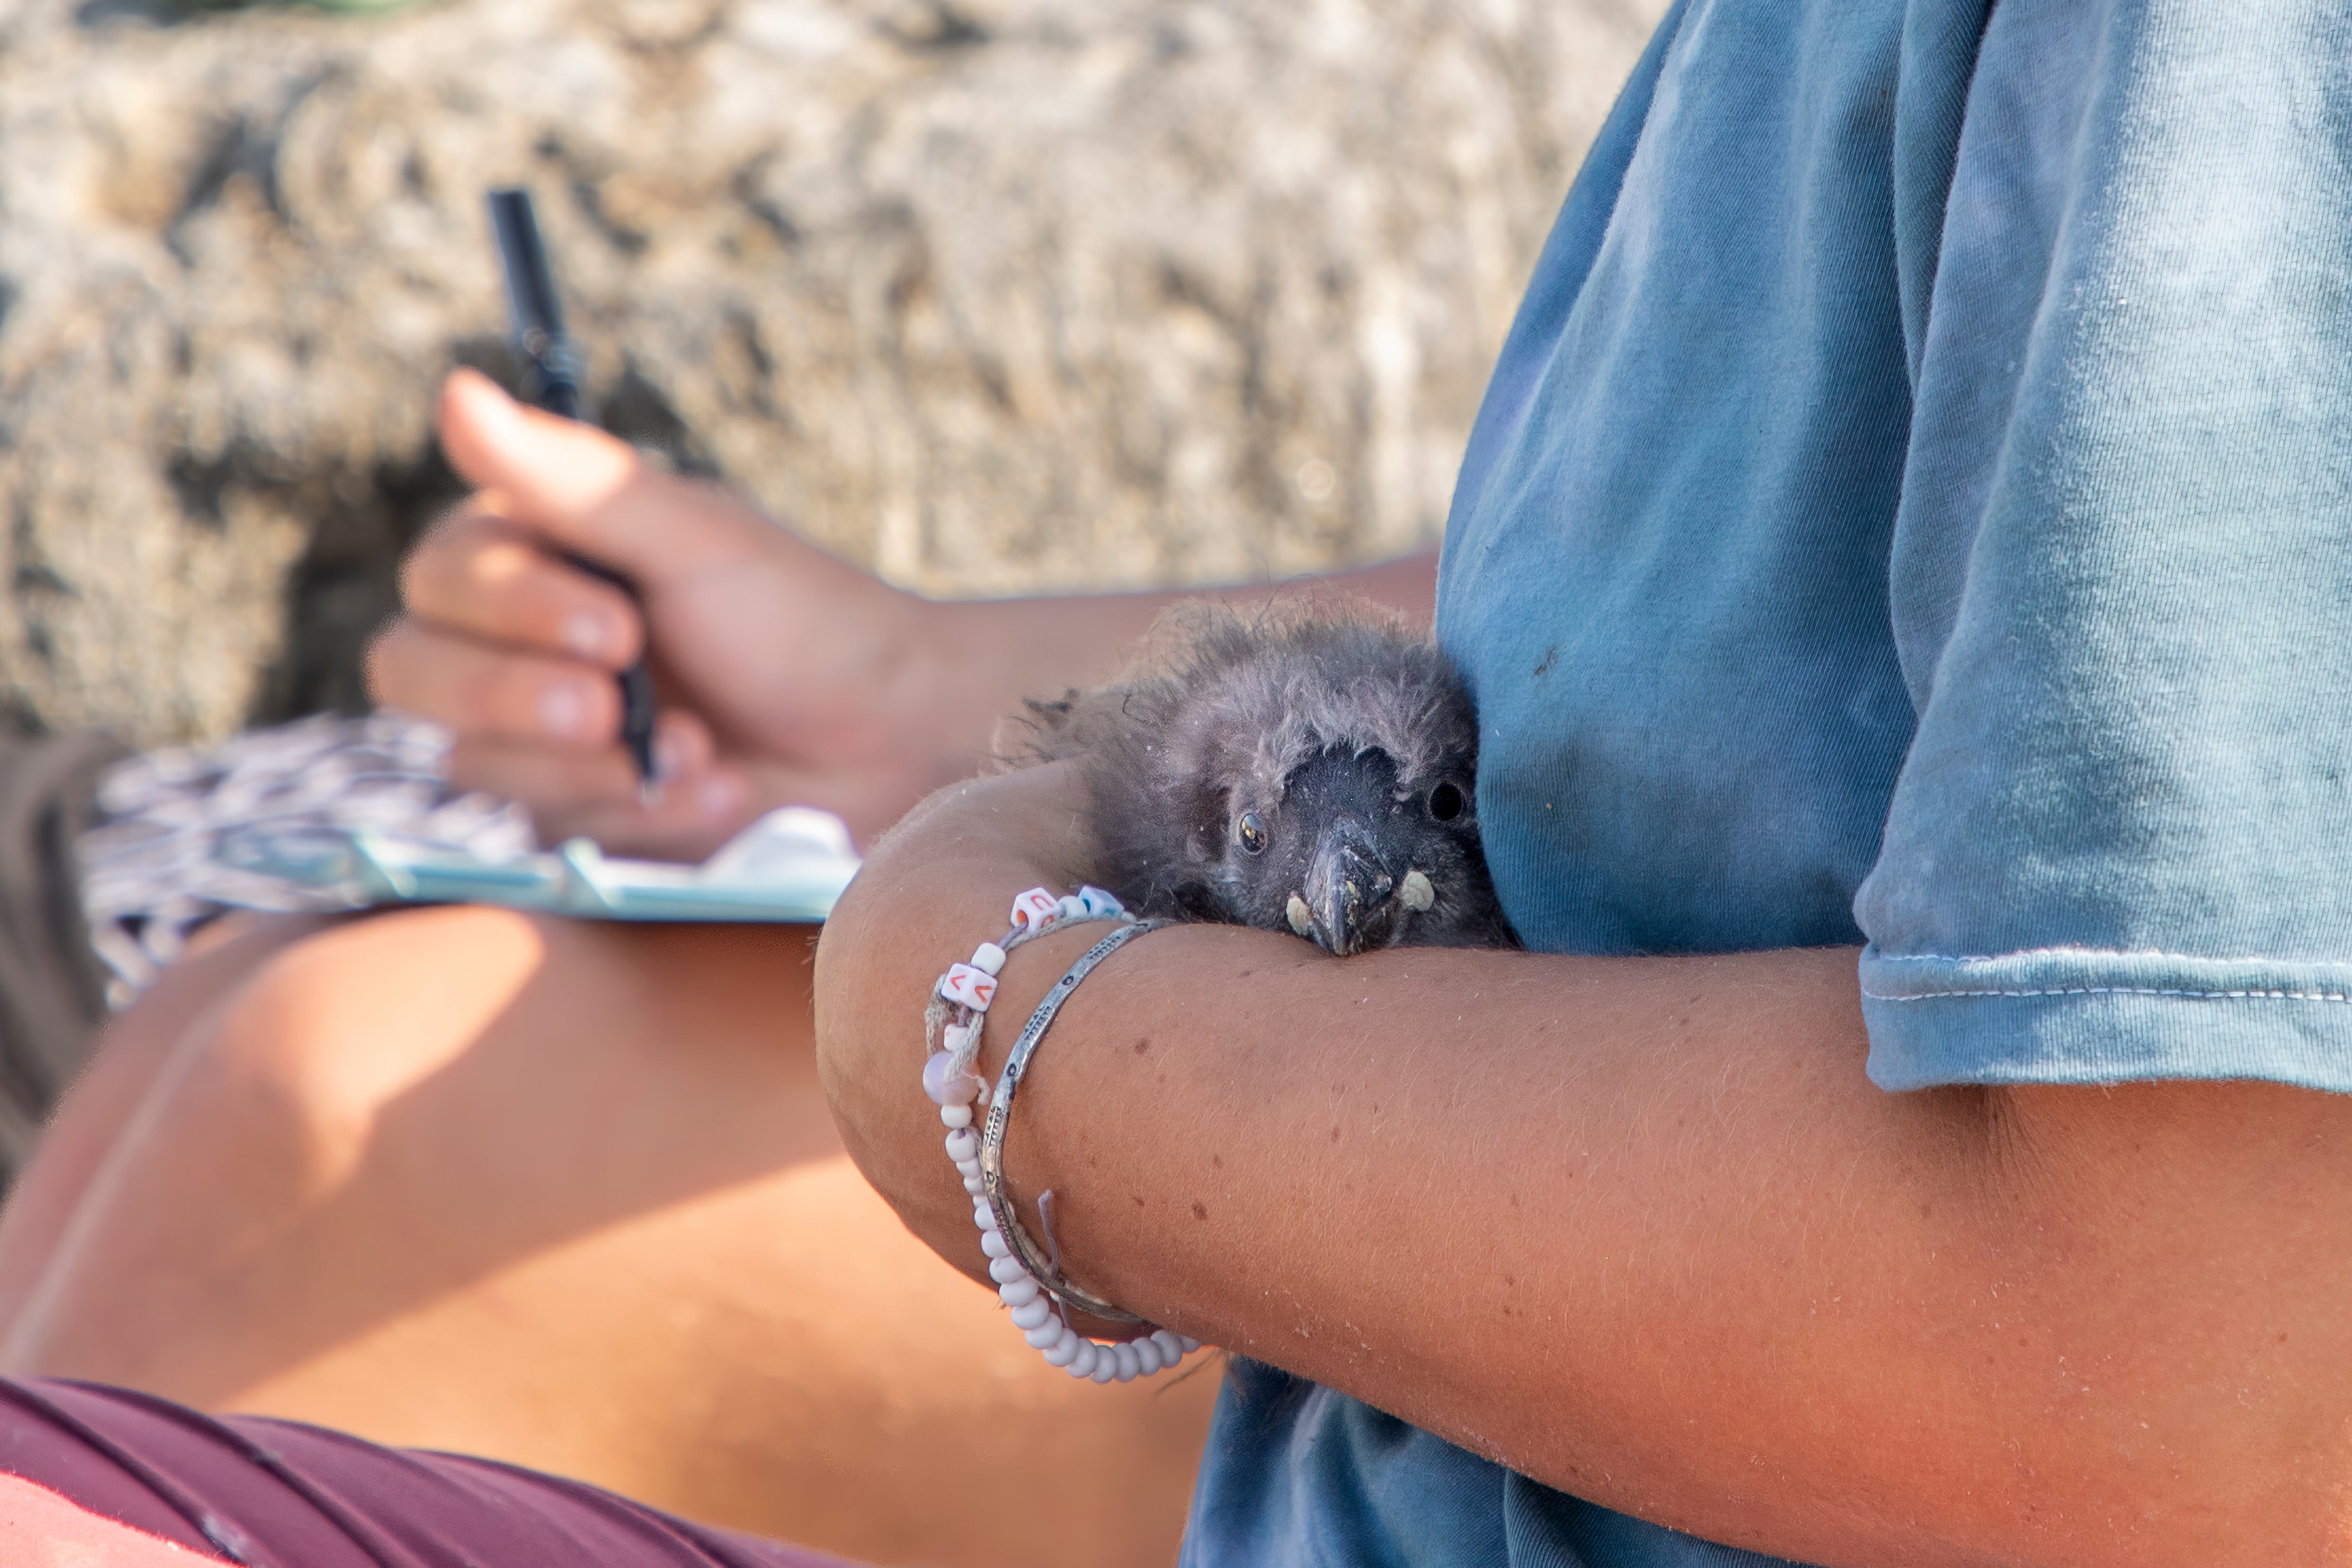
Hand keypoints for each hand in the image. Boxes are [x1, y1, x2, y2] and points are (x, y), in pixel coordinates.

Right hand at [370, 371, 993, 856]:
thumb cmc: (800, 618)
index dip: (508, 611)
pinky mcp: (578, 814)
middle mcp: (515, 643)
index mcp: (533, 556)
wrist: (889, 736)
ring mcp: (537, 737)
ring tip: (699, 749)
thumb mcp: (694, 537)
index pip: (436, 582)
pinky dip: (643, 813)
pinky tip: (719, 791)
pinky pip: (552, 829)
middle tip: (613, 705)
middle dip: (512, 696)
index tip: (619, 630)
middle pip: (411, 671)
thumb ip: (569, 477)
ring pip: (473, 762)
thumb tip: (455, 389)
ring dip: (592, 764)